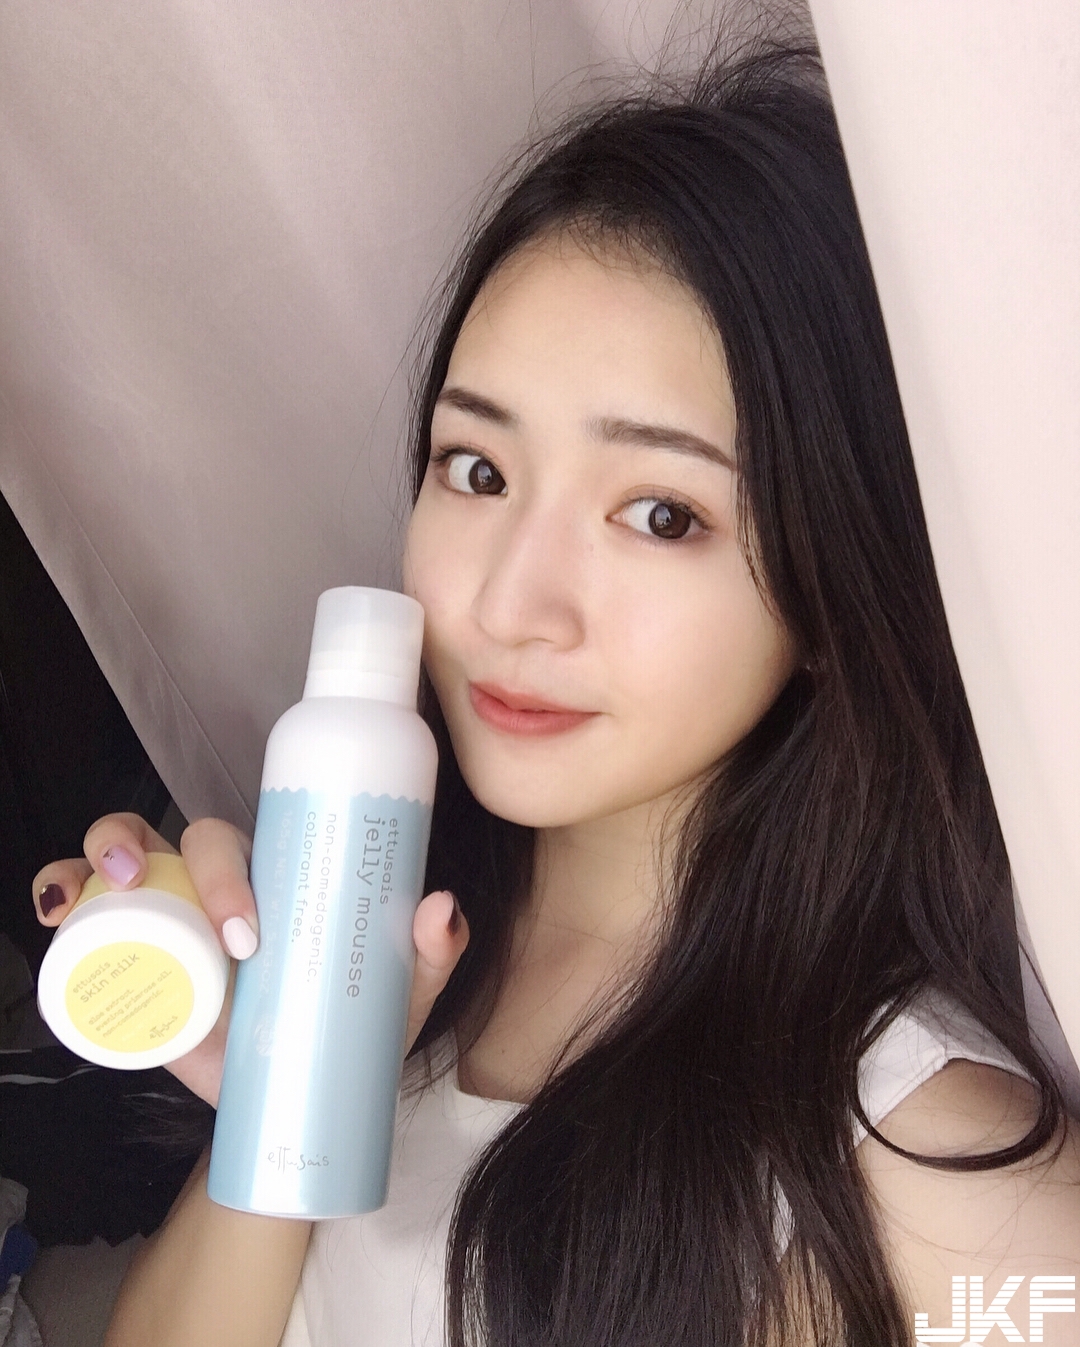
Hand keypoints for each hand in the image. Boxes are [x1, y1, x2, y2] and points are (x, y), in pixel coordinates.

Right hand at [33, 812, 467, 1107]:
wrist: (292, 1102)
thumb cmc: (343, 1027)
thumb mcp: (393, 992)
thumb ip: (425, 952)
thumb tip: (440, 908)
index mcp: (273, 878)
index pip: (245, 837)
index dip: (232, 861)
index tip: (248, 931)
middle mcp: (211, 888)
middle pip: (177, 839)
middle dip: (174, 857)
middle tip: (206, 934)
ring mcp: (164, 920)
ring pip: (118, 855)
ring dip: (97, 854)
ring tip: (103, 885)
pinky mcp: (127, 965)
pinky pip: (82, 916)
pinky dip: (61, 899)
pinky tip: (59, 915)